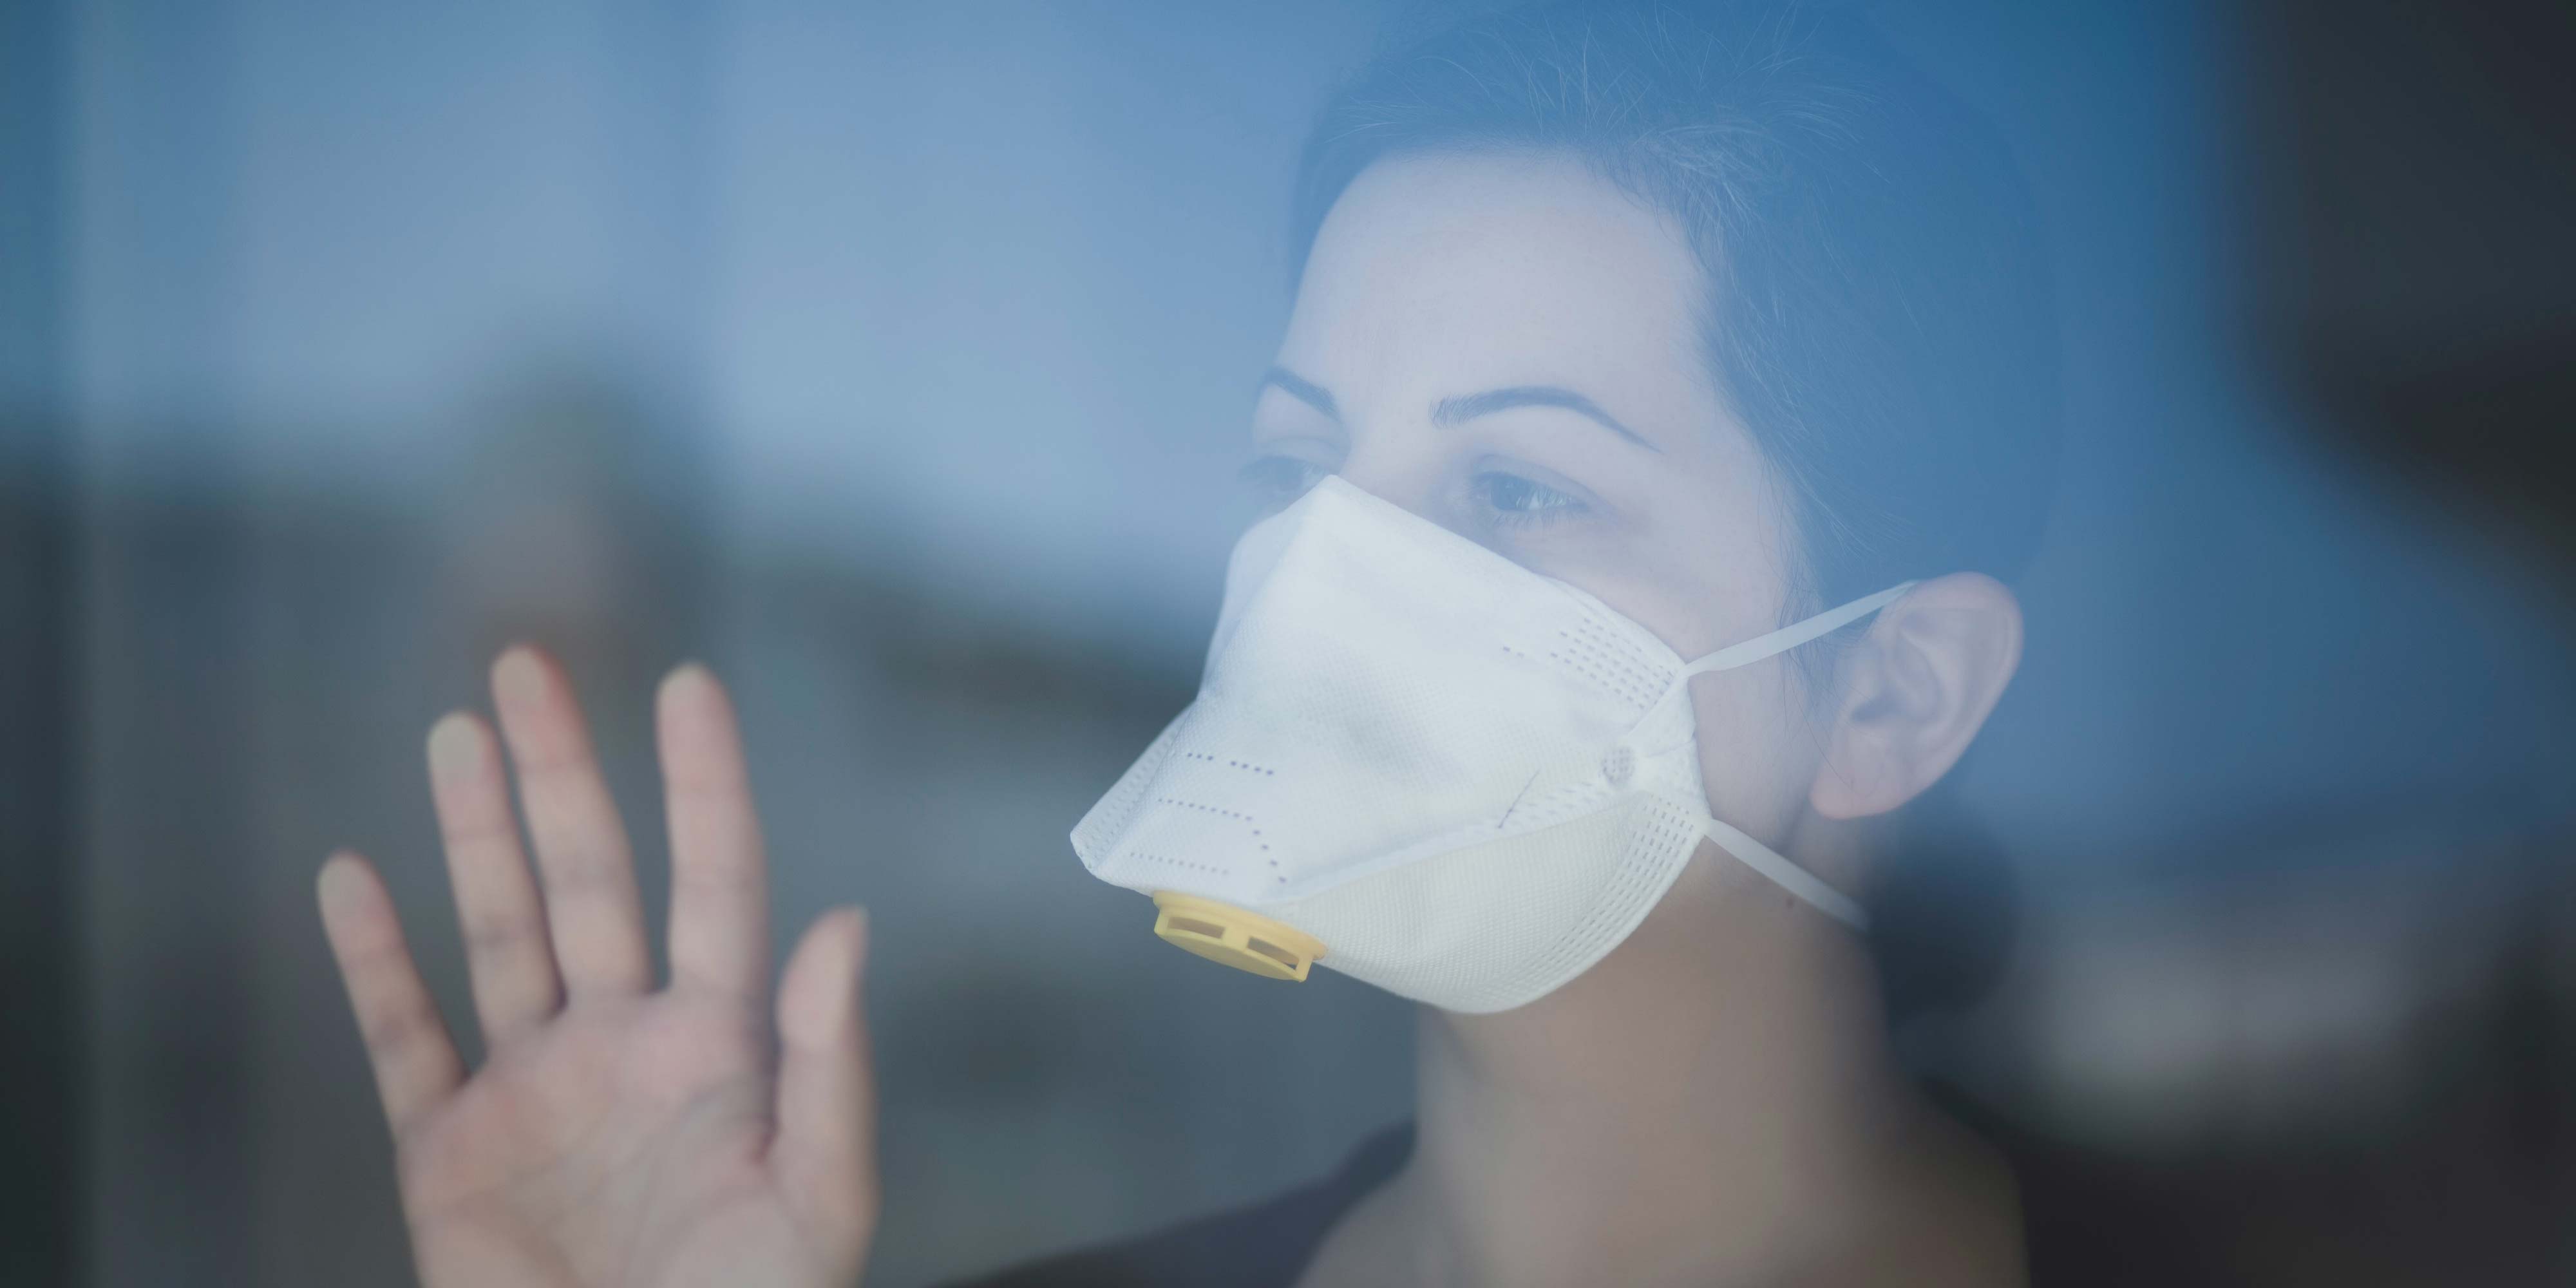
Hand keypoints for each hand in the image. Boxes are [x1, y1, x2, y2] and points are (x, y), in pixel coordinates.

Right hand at [318, 647, 875, 1286]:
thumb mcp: (818, 1197)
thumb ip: (829, 1063)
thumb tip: (846, 923)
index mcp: (720, 1048)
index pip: (716, 884)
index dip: (703, 785)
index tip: (688, 687)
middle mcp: (623, 1046)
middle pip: (589, 880)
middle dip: (560, 772)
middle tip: (528, 665)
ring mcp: (534, 1091)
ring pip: (498, 933)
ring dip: (474, 834)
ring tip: (457, 735)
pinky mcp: (451, 1152)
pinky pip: (404, 1040)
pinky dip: (374, 963)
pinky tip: (351, 879)